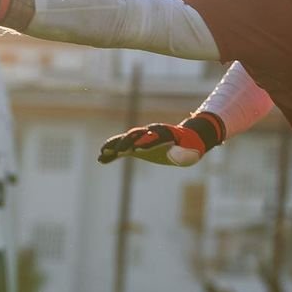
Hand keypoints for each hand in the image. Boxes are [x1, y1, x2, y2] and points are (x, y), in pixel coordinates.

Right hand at [98, 112, 225, 166]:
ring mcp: (142, 138)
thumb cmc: (188, 147)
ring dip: (115, 145)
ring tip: (102, 152)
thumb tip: (177, 157)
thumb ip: (184, 155)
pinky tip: (101, 159)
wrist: (183, 141)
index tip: (138, 149)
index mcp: (165, 133)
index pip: (154, 136)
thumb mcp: (190, 152)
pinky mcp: (136, 145)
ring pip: (126, 139)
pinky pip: (122, 148)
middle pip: (136, 134)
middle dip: (127, 142)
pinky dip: (112, 152)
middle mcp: (151, 133)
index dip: (146, 142)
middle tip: (117, 150)